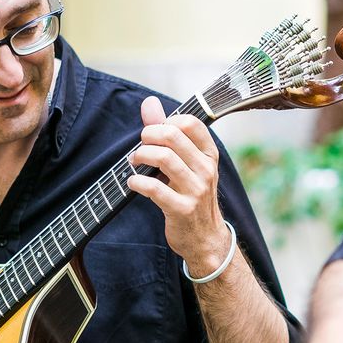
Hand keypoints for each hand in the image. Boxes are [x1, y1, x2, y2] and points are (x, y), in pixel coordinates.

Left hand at [125, 96, 227, 273]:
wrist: (205, 238)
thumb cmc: (191, 195)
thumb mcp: (187, 164)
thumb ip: (166, 132)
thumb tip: (149, 103)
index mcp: (208, 154)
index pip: (190, 122)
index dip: (166, 122)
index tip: (154, 134)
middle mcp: (206, 169)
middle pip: (173, 136)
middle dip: (148, 136)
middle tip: (140, 147)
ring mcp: (195, 190)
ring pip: (163, 158)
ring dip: (140, 157)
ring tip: (134, 163)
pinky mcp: (182, 209)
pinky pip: (154, 188)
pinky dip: (136, 182)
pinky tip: (133, 182)